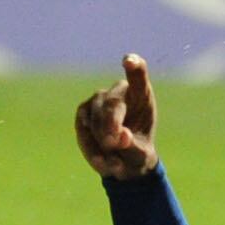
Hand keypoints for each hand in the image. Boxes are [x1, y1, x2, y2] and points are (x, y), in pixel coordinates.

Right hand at [71, 54, 157, 180]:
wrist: (122, 161)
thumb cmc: (136, 151)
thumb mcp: (141, 155)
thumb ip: (133, 146)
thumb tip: (120, 136)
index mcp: (141, 96)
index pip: (138, 76)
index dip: (134, 66)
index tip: (129, 61)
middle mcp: (120, 91)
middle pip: (113, 104)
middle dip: (111, 126)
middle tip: (113, 145)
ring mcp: (99, 99)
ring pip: (96, 118)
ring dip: (102, 142)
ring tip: (114, 163)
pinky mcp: (83, 110)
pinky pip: (83, 128)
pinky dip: (90, 147)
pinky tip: (101, 160)